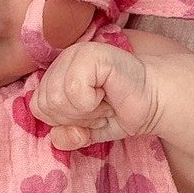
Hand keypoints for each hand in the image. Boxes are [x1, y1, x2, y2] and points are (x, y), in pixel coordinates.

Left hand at [31, 37, 162, 149]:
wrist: (155, 102)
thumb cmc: (122, 111)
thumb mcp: (88, 131)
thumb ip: (67, 136)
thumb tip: (56, 138)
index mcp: (56, 73)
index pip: (38, 107)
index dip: (65, 120)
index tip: (91, 113)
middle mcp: (63, 59)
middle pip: (46, 105)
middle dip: (76, 117)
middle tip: (101, 107)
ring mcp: (75, 54)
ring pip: (58, 99)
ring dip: (87, 111)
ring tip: (105, 100)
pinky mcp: (90, 55)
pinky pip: (74, 91)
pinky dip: (93, 103)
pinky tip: (109, 93)